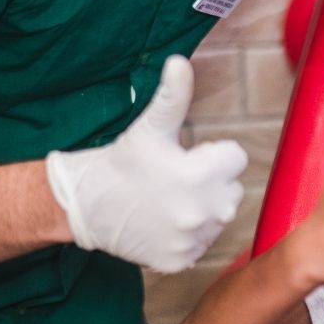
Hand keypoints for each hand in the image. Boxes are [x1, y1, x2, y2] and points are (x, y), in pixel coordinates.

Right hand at [44, 56, 247, 273]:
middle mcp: (203, 212)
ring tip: (166, 201)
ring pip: (218, 218)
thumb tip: (179, 62)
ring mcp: (193, 241)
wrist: (87, 205)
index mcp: (202, 176)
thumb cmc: (122, 162)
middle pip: (231, 189)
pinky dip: (186, 236)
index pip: (236, 158)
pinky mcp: (181, 261)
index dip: (210, 153)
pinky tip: (161, 224)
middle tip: (173, 179)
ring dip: (200, 209)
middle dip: (210, 182)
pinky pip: (200, 243)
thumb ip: (173, 96)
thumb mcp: (150, 127)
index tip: (184, 157)